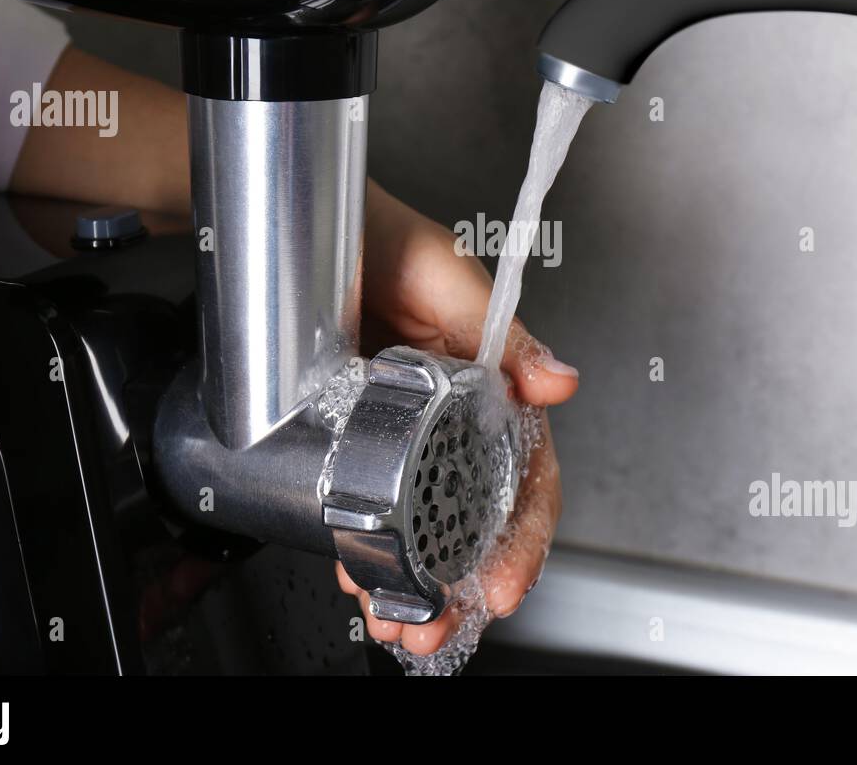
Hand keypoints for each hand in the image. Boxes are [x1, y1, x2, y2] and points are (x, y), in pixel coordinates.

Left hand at [336, 180, 578, 654]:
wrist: (297, 230)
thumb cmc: (381, 238)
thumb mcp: (448, 279)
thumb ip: (504, 335)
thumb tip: (560, 385)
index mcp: (490, 386)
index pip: (525, 471)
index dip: (523, 533)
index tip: (505, 581)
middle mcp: (450, 420)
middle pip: (473, 517)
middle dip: (462, 582)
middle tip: (439, 625)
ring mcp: (399, 438)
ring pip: (419, 526)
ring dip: (413, 584)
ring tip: (397, 623)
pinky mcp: (351, 444)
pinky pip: (366, 510)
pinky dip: (366, 554)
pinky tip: (358, 580)